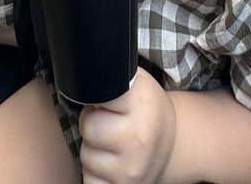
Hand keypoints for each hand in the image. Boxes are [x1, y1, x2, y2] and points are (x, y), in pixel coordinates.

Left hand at [79, 68, 175, 183]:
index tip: (107, 99)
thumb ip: (112, 78)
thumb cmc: (146, 109)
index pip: (96, 92)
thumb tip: (79, 76)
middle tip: (110, 122)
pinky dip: (95, 173)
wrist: (172, 144)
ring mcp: (131, 169)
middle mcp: (138, 138)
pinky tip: (111, 163)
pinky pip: (89, 180)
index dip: (96, 95)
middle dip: (93, 123)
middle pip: (88, 126)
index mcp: (142, 103)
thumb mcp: (136, 82)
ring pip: (85, 155)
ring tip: (112, 142)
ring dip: (93, 149)